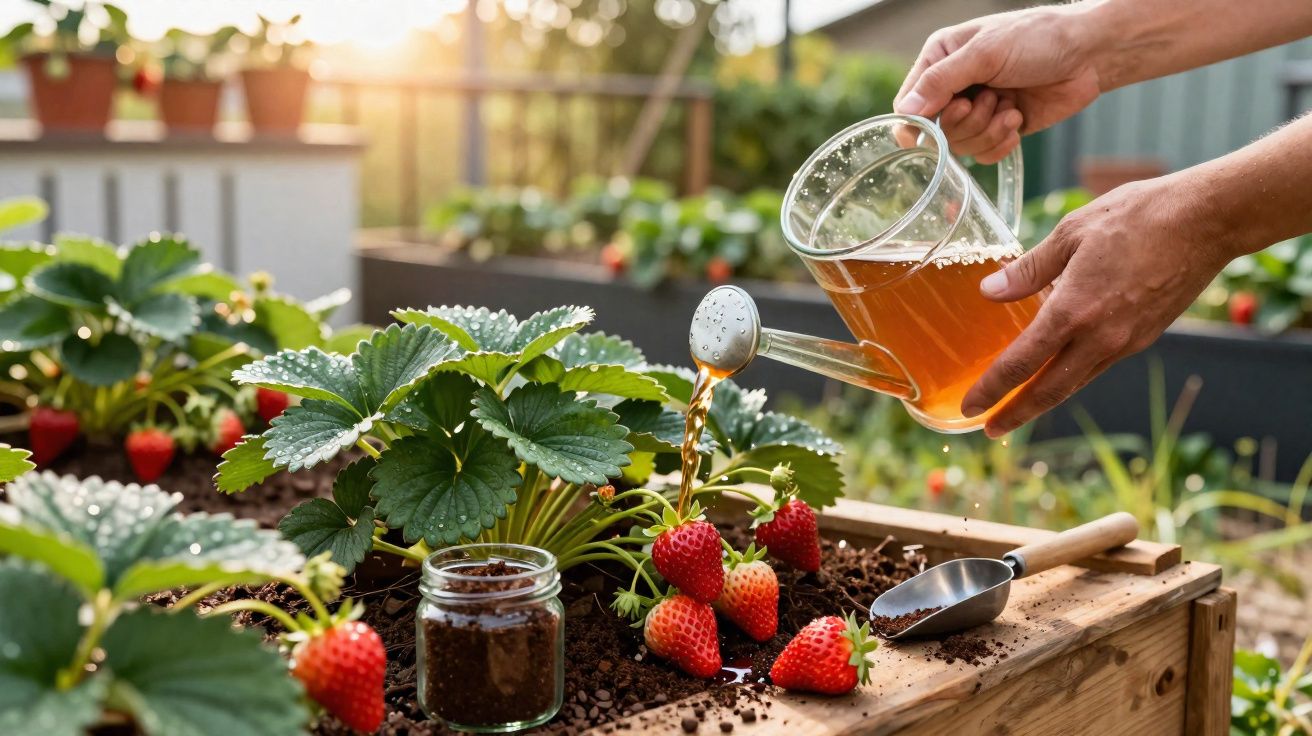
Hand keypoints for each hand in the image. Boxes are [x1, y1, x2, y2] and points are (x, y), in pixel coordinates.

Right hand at [894, 5, 1105, 162]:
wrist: (1089, 53)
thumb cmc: (1037, 38)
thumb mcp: (985, 53)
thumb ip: (941, 81)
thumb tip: (905, 112)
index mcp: (942, 59)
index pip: (909, 102)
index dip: (916, 123)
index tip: (928, 133)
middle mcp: (955, 85)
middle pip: (936, 130)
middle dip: (965, 122)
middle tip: (989, 100)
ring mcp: (978, 108)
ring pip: (961, 145)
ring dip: (987, 131)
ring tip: (1010, 108)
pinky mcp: (1000, 127)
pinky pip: (984, 154)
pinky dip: (1000, 142)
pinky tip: (1017, 121)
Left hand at [961, 176, 1237, 437]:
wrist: (1209, 220)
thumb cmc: (1138, 215)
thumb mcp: (1071, 232)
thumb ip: (1028, 269)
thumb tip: (989, 291)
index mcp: (1074, 310)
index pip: (1021, 362)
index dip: (992, 388)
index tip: (970, 407)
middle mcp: (1100, 336)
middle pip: (1049, 390)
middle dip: (1015, 414)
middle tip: (990, 430)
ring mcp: (1126, 341)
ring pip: (1075, 382)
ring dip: (1043, 401)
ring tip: (1017, 410)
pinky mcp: (1144, 336)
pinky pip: (1097, 365)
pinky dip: (1071, 377)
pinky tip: (1056, 372)